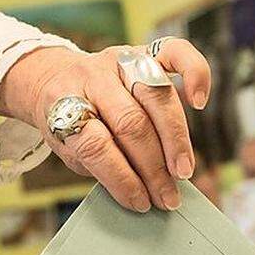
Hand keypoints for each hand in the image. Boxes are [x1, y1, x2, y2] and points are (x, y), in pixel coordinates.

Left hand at [0, 39, 210, 211]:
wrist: (55, 79)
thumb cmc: (71, 123)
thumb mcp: (70, 149)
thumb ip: (101, 165)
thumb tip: (143, 190)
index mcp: (64, 102)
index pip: (94, 145)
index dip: (121, 178)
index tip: (139, 203)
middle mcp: (92, 77)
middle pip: (131, 123)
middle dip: (153, 166)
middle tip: (167, 196)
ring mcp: (120, 60)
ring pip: (157, 96)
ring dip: (175, 140)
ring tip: (183, 172)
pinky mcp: (143, 51)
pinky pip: (175, 51)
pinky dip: (195, 73)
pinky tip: (199, 101)